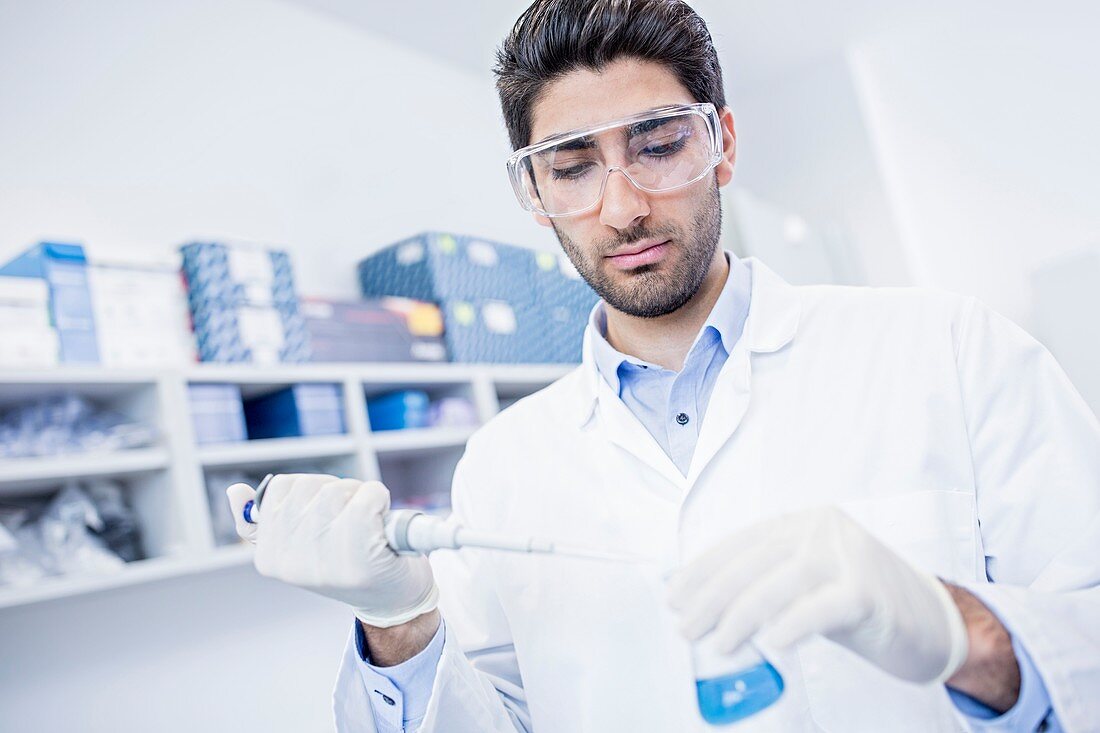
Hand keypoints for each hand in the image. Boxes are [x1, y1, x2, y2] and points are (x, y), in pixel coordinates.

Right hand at [225, 474, 438, 627]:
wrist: (392, 601)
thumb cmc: (346, 564)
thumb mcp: (299, 546)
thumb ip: (264, 523)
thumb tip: (235, 490)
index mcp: (268, 557)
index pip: (279, 488)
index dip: (310, 493)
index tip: (325, 519)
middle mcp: (290, 561)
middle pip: (310, 485)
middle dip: (336, 491)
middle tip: (351, 521)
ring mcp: (325, 559)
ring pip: (337, 489)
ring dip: (358, 494)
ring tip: (367, 524)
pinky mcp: (363, 553)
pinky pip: (368, 496)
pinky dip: (379, 498)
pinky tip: (382, 521)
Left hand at [667, 506, 968, 683]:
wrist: (935, 622)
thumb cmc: (861, 605)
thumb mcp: (809, 582)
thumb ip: (767, 581)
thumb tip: (704, 602)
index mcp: (803, 523)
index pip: (742, 543)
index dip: (703, 570)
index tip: (674, 597)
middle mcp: (823, 529)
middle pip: (755, 561)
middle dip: (712, 596)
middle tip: (686, 627)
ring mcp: (849, 556)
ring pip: (781, 582)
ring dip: (741, 615)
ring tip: (719, 643)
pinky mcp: (870, 591)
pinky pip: (822, 606)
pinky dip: (792, 624)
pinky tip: (770, 643)